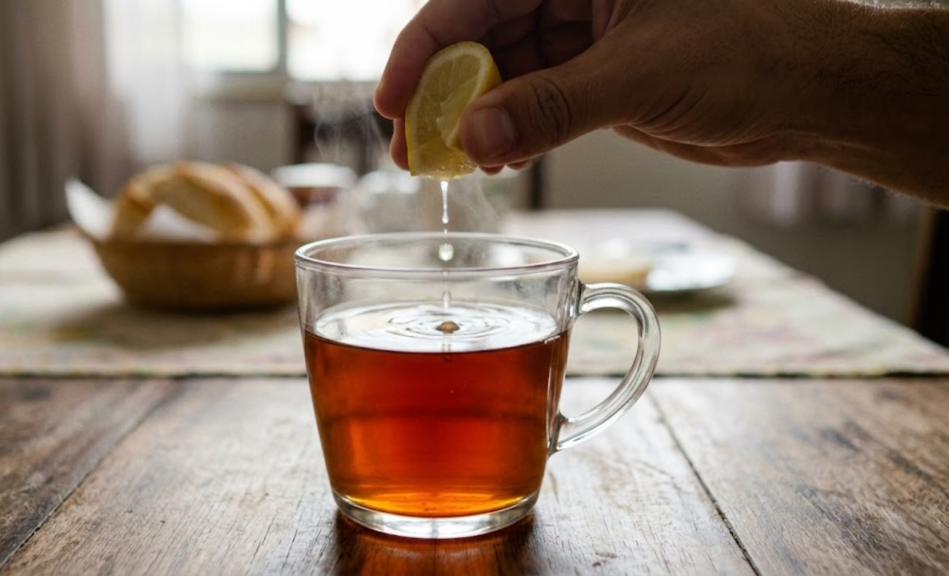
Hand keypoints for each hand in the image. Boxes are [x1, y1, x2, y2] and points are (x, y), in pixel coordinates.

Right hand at [375, 0, 822, 173]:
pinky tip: (495, 162)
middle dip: (442, 94)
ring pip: (504, 75)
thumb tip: (473, 139)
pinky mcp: (600, 78)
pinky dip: (512, 134)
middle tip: (409, 149)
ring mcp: (586, 37)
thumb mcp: (643, 75)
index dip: (424, 48)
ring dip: (473, 121)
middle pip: (481, 37)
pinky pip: (535, 103)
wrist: (812, 92)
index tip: (391, 102)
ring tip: (445, 167)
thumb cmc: (752, 51)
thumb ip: (553, 106)